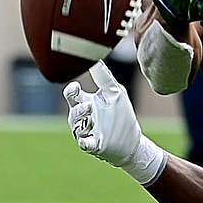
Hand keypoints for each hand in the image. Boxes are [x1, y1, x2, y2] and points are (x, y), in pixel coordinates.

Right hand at [64, 60, 164, 184]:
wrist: (131, 140)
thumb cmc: (121, 114)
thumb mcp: (115, 92)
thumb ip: (104, 77)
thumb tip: (95, 57)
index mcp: (86, 102)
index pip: (72, 94)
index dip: (71, 90)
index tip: (75, 86)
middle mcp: (83, 118)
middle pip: (72, 110)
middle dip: (76, 108)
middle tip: (85, 102)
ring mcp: (86, 132)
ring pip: (76, 126)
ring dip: (82, 119)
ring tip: (90, 111)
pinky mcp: (93, 145)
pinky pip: (84, 144)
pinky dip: (84, 141)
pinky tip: (85, 140)